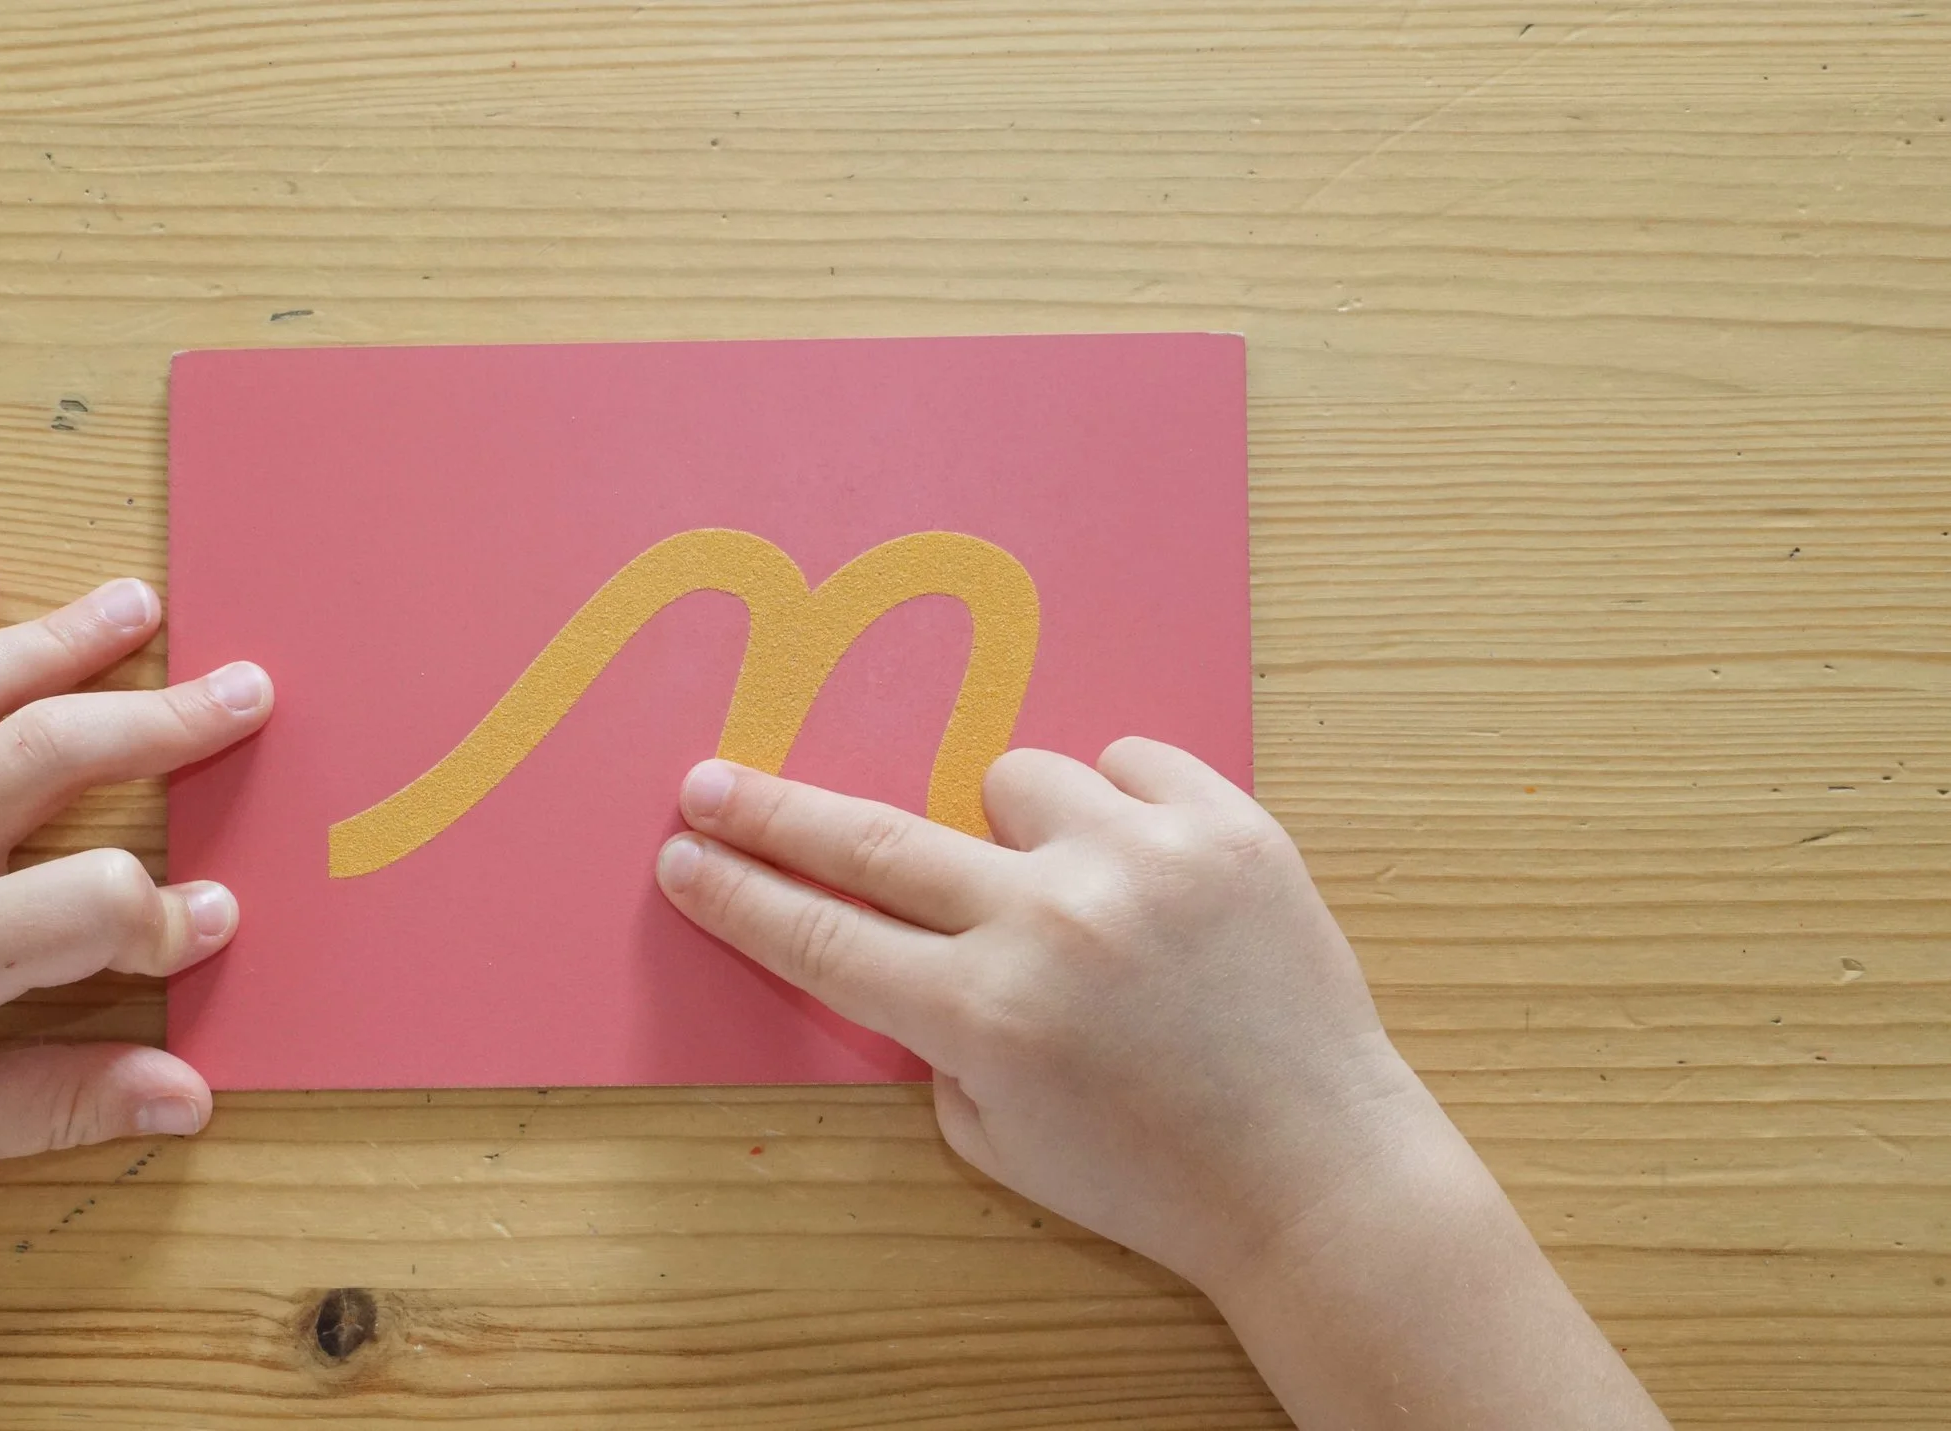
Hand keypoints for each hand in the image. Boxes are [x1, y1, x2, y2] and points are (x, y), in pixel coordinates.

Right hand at [655, 744, 1670, 1430]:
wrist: (1315, 1172)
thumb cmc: (1148, 1174)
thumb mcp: (997, 1134)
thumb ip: (933, 1032)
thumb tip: (905, 932)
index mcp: (982, 1016)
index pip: (820, 937)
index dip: (738, 895)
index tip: (682, 856)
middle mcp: (1050, 925)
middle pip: (870, 840)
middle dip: (773, 811)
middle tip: (710, 780)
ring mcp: (1142, 863)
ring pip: (1013, 778)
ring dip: (1015, 828)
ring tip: (1074, 897)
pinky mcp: (1228, 825)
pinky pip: (1125, 760)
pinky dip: (1118, 807)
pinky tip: (1144, 874)